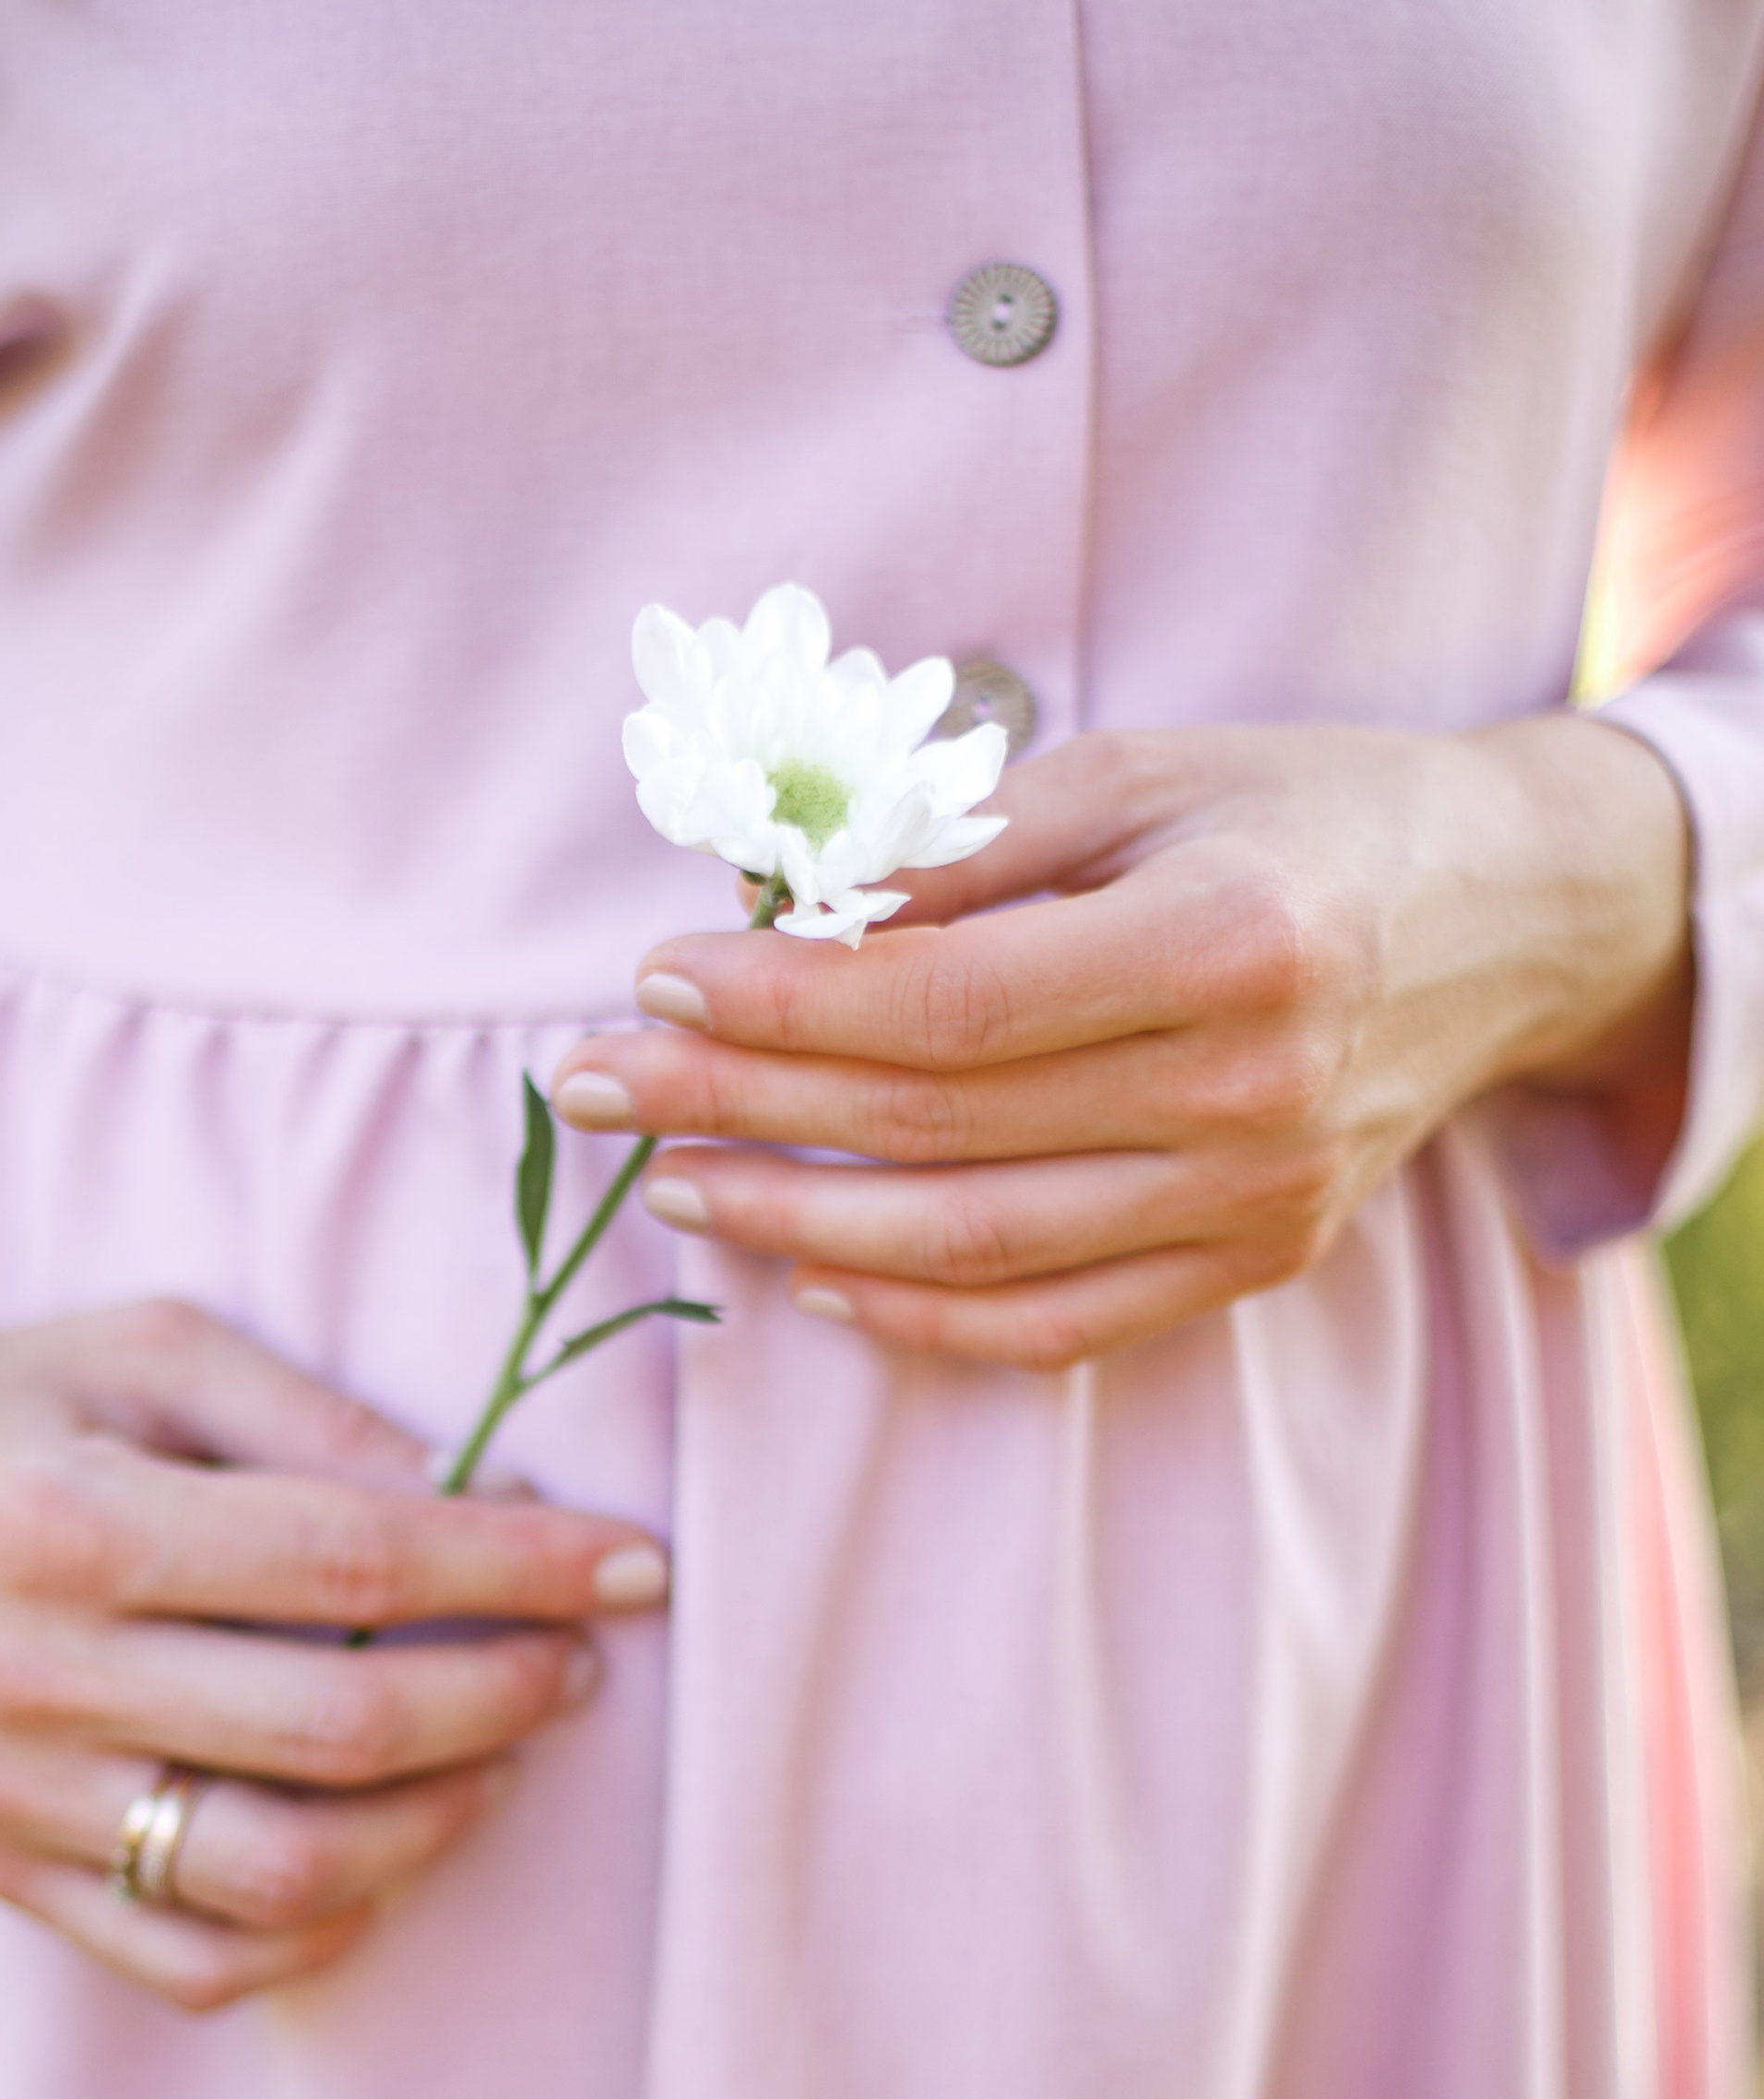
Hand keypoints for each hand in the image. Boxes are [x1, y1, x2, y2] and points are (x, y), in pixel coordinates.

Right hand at [0, 1196, 668, 2010]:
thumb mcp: (142, 1343)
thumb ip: (314, 1415)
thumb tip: (493, 1496)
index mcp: (72, 1519)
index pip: (354, 1557)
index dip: (522, 1566)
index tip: (636, 1561)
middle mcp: (36, 1674)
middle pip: (341, 1728)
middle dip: (507, 1694)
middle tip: (577, 1657)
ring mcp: (13, 1796)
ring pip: (282, 1872)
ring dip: (438, 1822)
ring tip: (496, 1750)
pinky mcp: (2, 1871)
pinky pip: (195, 1961)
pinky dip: (323, 1921)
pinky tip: (381, 1843)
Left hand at [551, 713, 1693, 1367]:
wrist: (1504, 920)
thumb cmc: (1304, 814)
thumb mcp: (1145, 772)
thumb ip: (969, 844)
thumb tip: (788, 908)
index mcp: (1228, 940)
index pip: (943, 1004)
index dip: (779, 1006)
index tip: (653, 979)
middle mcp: (1248, 1093)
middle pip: (935, 1127)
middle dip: (736, 1108)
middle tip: (592, 1089)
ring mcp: (1257, 1201)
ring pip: (976, 1249)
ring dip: (797, 1223)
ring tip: (674, 1182)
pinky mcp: (1256, 1264)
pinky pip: (1059, 1326)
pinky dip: (922, 1317)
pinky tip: (814, 1275)